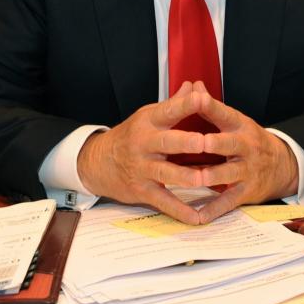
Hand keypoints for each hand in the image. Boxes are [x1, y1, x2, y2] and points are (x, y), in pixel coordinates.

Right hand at [77, 82, 207, 223]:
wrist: (99, 162)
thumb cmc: (132, 135)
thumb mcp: (149, 115)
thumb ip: (175, 104)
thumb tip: (195, 86)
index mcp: (148, 121)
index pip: (168, 110)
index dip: (184, 104)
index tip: (202, 98)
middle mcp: (144, 143)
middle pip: (166, 142)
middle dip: (185, 142)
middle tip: (204, 142)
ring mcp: (142, 168)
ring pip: (165, 173)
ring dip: (184, 177)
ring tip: (202, 179)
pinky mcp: (142, 190)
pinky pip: (163, 201)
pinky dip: (180, 211)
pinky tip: (197, 217)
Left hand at [190, 81, 298, 223]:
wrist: (282, 165)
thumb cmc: (248, 140)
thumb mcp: (235, 121)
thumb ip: (211, 107)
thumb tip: (193, 85)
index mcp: (240, 126)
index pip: (225, 113)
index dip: (211, 105)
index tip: (197, 97)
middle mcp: (245, 147)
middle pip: (229, 144)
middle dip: (214, 143)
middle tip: (199, 142)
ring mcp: (246, 170)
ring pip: (228, 174)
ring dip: (212, 176)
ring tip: (195, 179)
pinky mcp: (245, 192)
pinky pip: (227, 202)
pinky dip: (212, 210)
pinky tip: (197, 215)